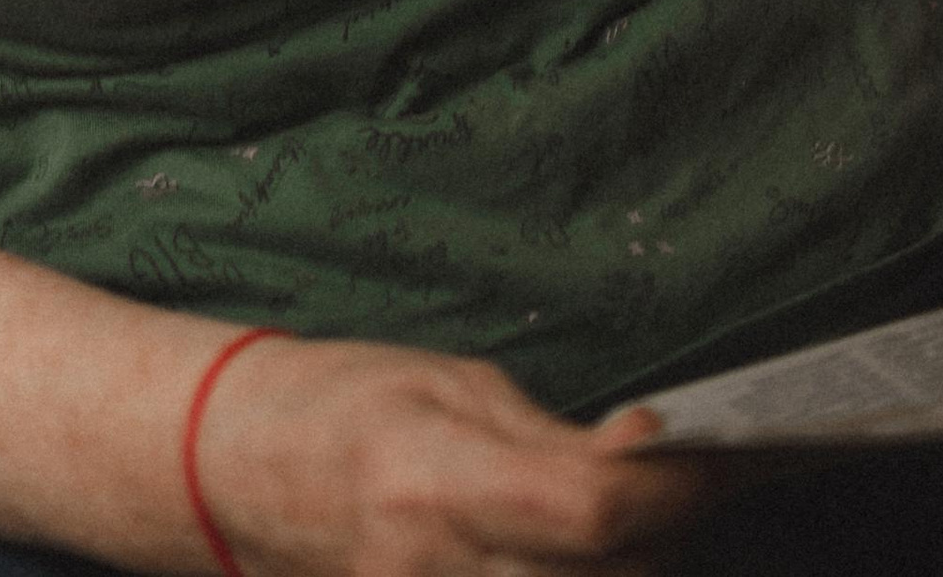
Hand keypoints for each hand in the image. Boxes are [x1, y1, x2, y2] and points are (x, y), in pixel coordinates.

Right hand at [196, 333, 714, 576]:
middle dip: (658, 543)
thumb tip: (653, 456)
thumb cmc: (339, 405)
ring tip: (615, 534)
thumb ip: (552, 440)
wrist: (229, 473)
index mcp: (433, 477)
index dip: (672, 493)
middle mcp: (430, 572)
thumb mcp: (449, 384)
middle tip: (665, 496)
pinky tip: (569, 563)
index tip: (713, 463)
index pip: (590, 511)